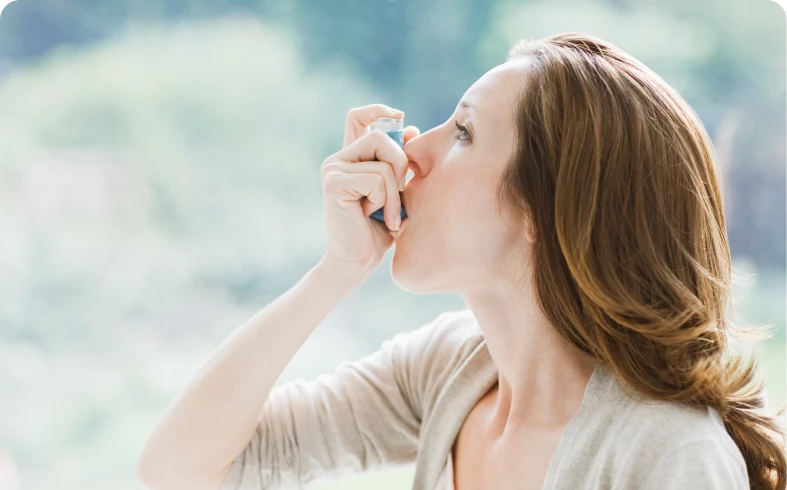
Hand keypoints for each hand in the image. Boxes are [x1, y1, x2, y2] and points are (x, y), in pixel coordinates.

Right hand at [320, 104, 418, 280]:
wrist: (357, 262)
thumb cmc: (379, 230)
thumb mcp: (396, 191)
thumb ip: (400, 162)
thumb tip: (412, 128)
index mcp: (351, 158)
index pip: (358, 116)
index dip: (379, 110)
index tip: (400, 117)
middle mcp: (338, 160)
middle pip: (381, 136)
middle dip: (400, 163)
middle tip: (400, 193)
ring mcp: (333, 169)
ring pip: (383, 161)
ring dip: (395, 193)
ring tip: (388, 215)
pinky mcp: (334, 183)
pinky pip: (376, 179)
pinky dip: (385, 201)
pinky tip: (373, 217)